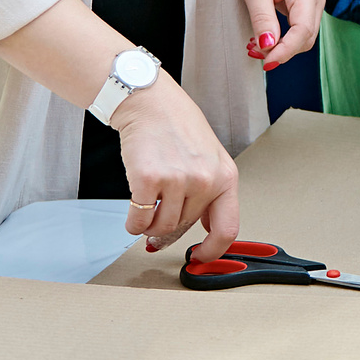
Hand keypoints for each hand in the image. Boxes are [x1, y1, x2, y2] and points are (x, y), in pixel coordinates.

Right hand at [109, 73, 241, 258]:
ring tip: (149, 201)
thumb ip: (210, 195)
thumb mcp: (210, 158)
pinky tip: (133, 207)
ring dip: (149, 223)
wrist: (151, 103)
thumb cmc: (178, 128)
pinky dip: (132, 222)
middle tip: (159, 209)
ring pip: (160, 228)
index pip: (227, 229)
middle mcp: (205, 180)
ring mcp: (177, 180)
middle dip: (169, 224)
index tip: (199, 257)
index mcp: (226, 176)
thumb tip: (205, 235)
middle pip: (184, 227)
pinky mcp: (148, 179)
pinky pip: (138, 221)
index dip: (212, 251)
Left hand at [235, 0, 327, 68]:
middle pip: (306, 37)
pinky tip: (265, 35)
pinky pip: (299, 26)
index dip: (285, 51)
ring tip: (256, 45)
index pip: (302, 32)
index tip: (265, 62)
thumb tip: (268, 47)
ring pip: (304, 35)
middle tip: (254, 52)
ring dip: (283, 45)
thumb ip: (262, 18)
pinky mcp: (306, 0)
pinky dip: (284, 36)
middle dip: (283, 50)